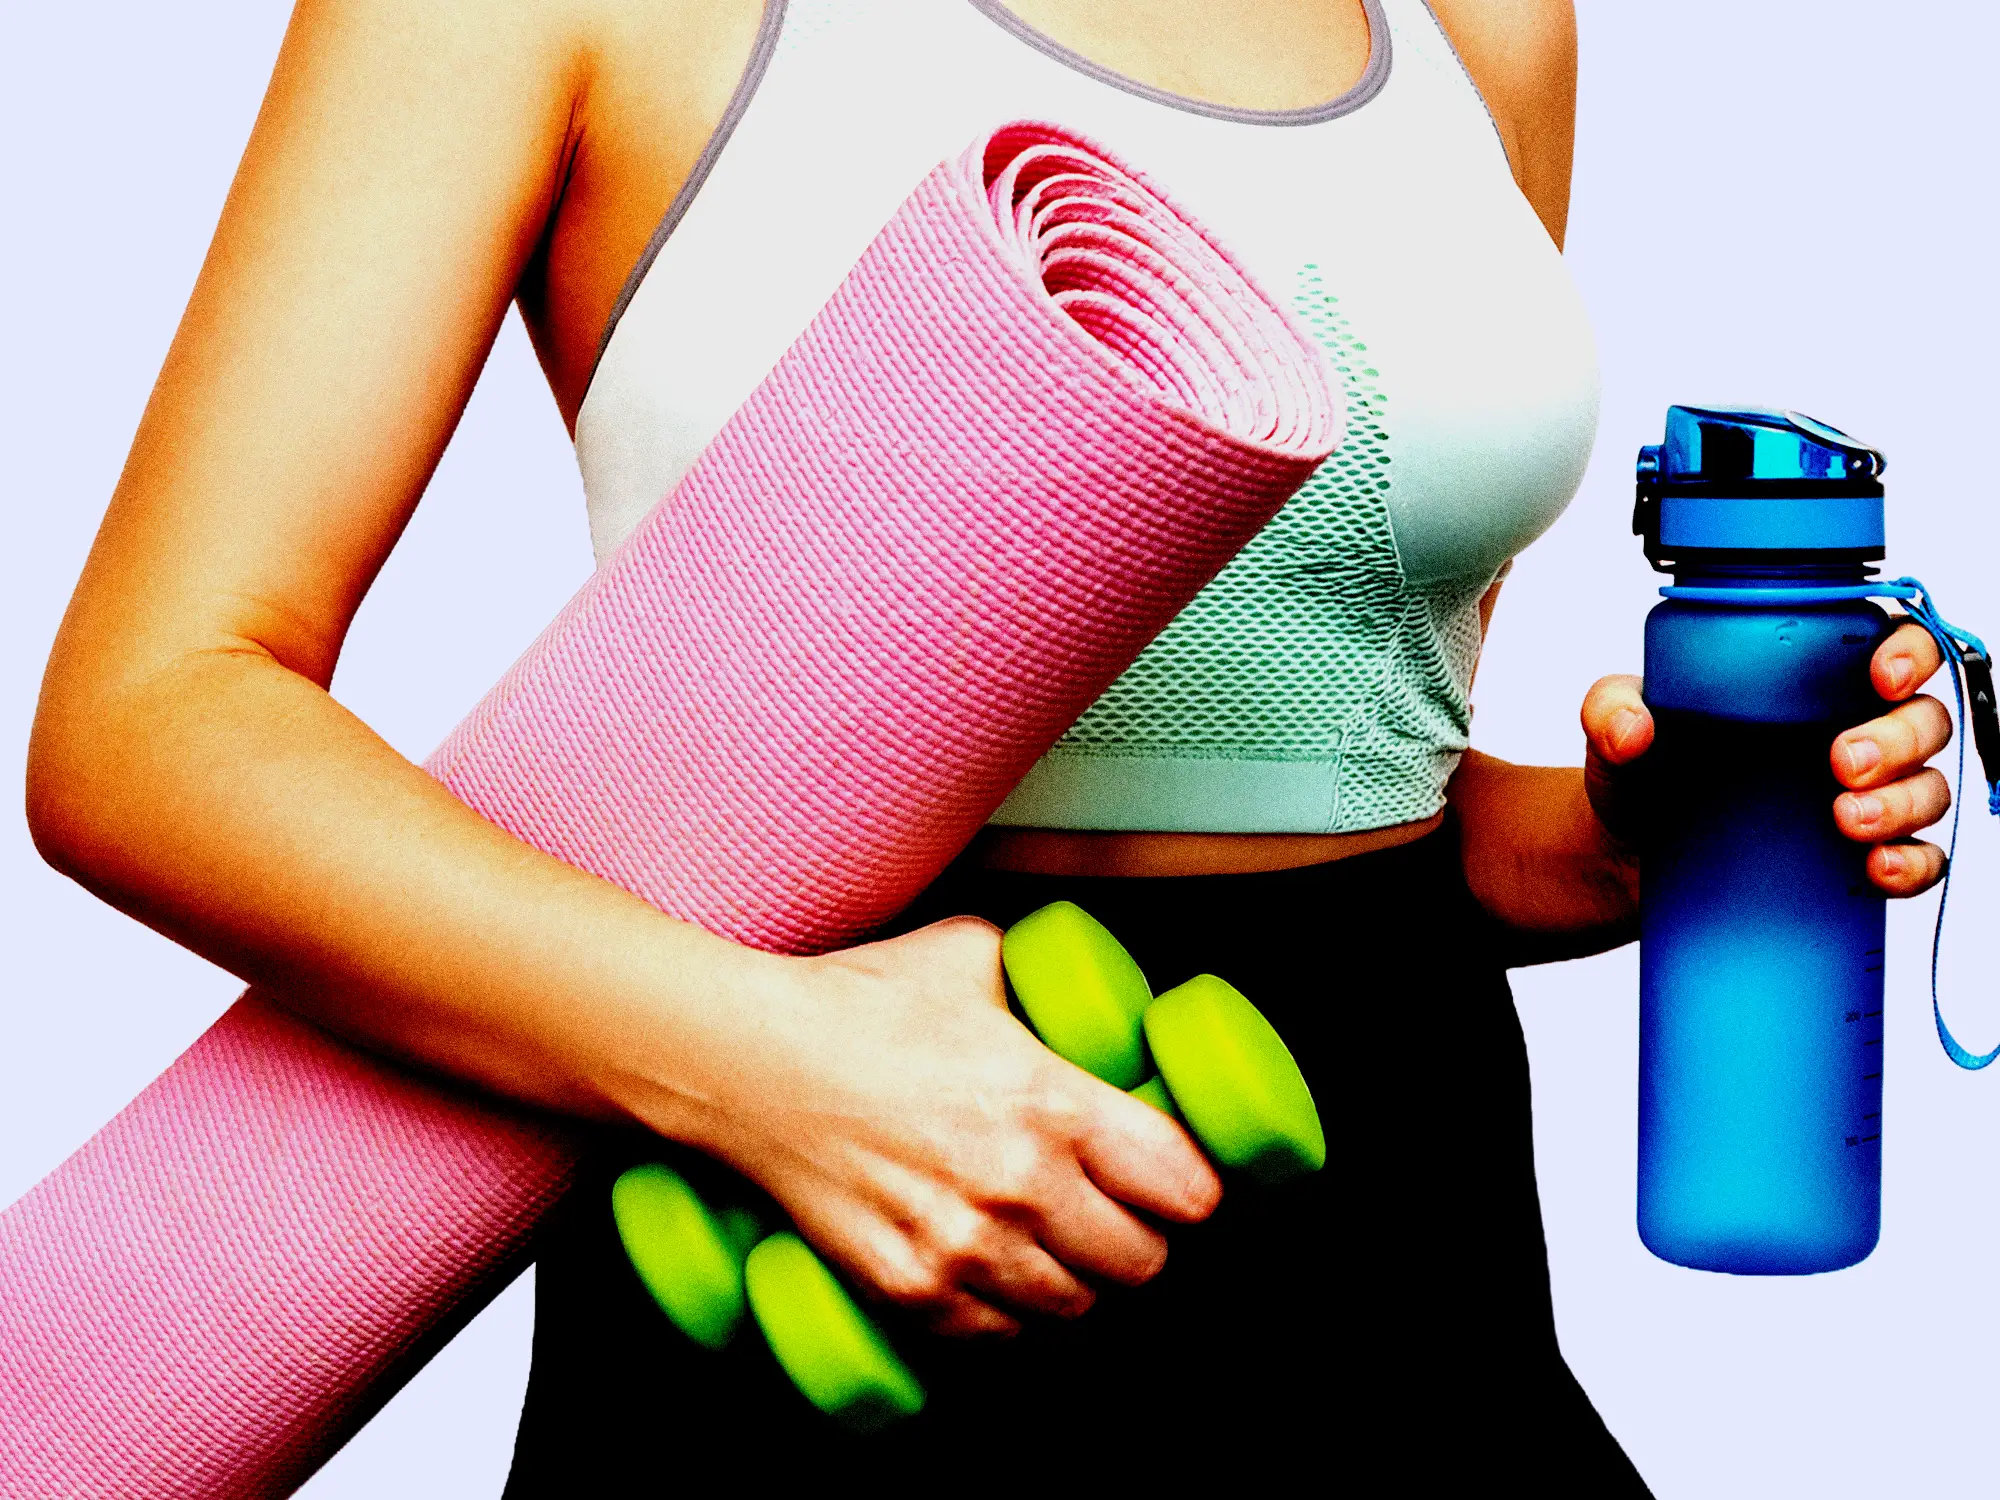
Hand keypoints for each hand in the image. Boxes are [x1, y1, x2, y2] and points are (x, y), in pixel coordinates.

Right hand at [693, 917, 1220, 1337]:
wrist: (746, 1062)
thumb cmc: (861, 1000)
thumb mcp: (976, 955)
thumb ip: (1047, 984)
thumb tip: (1094, 996)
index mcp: (1053, 1103)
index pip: (1185, 1191)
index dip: (1189, 1188)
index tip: (1177, 1183)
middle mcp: (1019, 1187)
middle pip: (1144, 1264)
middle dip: (1140, 1239)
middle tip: (1118, 1217)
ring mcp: (962, 1249)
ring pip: (1077, 1311)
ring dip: (1078, 1283)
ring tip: (1058, 1249)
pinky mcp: (909, 1291)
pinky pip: (1001, 1339)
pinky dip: (1011, 1318)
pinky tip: (1000, 1276)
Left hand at [1578, 621, 1953, 895]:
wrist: (1623, 856)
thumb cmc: (1638, 774)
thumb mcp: (1613, 729)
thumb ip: (1610, 708)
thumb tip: (1633, 729)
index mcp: (1808, 683)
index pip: (1890, 649)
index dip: (1910, 653)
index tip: (1881, 676)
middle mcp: (1849, 730)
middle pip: (1923, 720)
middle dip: (1901, 738)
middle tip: (1844, 761)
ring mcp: (1860, 796)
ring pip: (1927, 787)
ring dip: (1905, 803)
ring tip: (1847, 820)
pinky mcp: (1853, 858)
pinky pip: (1918, 859)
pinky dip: (1913, 864)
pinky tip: (1879, 868)